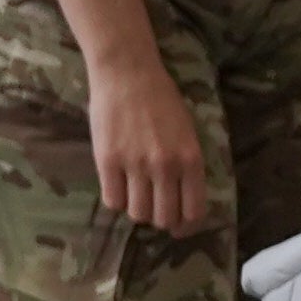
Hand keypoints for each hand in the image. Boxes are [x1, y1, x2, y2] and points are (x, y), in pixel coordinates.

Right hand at [85, 44, 206, 234]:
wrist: (128, 74)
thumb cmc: (162, 99)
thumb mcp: (188, 133)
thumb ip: (187, 165)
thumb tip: (183, 198)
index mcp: (191, 159)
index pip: (193, 210)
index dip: (186, 225)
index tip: (180, 227)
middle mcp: (166, 167)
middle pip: (164, 217)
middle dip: (161, 220)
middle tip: (155, 211)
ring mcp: (136, 165)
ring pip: (138, 213)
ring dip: (137, 210)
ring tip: (135, 195)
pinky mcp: (107, 161)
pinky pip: (112, 200)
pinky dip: (116, 200)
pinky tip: (118, 187)